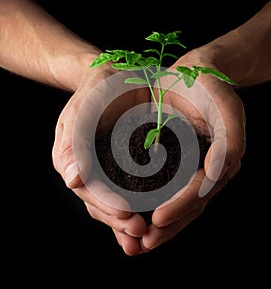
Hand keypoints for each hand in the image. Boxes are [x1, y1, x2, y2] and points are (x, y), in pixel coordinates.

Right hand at [52, 63, 150, 255]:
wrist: (115, 77)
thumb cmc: (97, 90)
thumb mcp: (83, 110)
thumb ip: (76, 144)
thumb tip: (72, 180)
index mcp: (71, 159)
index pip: (87, 190)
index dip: (106, 205)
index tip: (127, 215)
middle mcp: (87, 169)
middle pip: (100, 204)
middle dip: (120, 222)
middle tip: (141, 235)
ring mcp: (106, 170)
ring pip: (114, 203)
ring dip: (128, 224)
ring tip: (146, 239)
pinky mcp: (125, 166)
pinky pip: (131, 191)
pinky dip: (140, 208)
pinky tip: (151, 222)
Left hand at [140, 49, 245, 250]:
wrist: (193, 76)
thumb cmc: (211, 89)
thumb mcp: (228, 109)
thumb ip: (232, 142)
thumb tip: (219, 174)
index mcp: (223, 162)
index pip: (201, 191)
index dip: (182, 207)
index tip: (158, 219)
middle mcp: (209, 170)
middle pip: (190, 206)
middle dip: (169, 226)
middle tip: (144, 244)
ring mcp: (193, 168)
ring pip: (178, 204)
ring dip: (162, 224)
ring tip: (139, 241)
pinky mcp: (177, 162)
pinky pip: (166, 190)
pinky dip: (154, 205)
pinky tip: (139, 216)